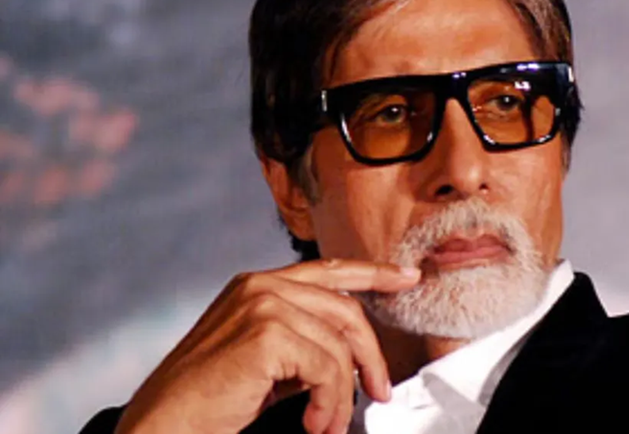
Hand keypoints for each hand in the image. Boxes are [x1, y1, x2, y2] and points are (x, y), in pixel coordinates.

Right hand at [113, 259, 420, 433]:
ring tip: (327, 424)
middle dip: (371, 355)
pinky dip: (329, 404)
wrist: (162, 427)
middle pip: (346, 310)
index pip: (329, 270)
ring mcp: (263, 305)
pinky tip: (313, 423)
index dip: (374, 272)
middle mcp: (261, 286)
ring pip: (339, 347)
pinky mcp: (266, 333)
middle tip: (380, 391)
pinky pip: (327, 369)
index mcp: (258, 286)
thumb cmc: (208, 402)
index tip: (407, 276)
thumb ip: (301, 342)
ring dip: (342, 394)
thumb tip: (351, 356)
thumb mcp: (265, 362)